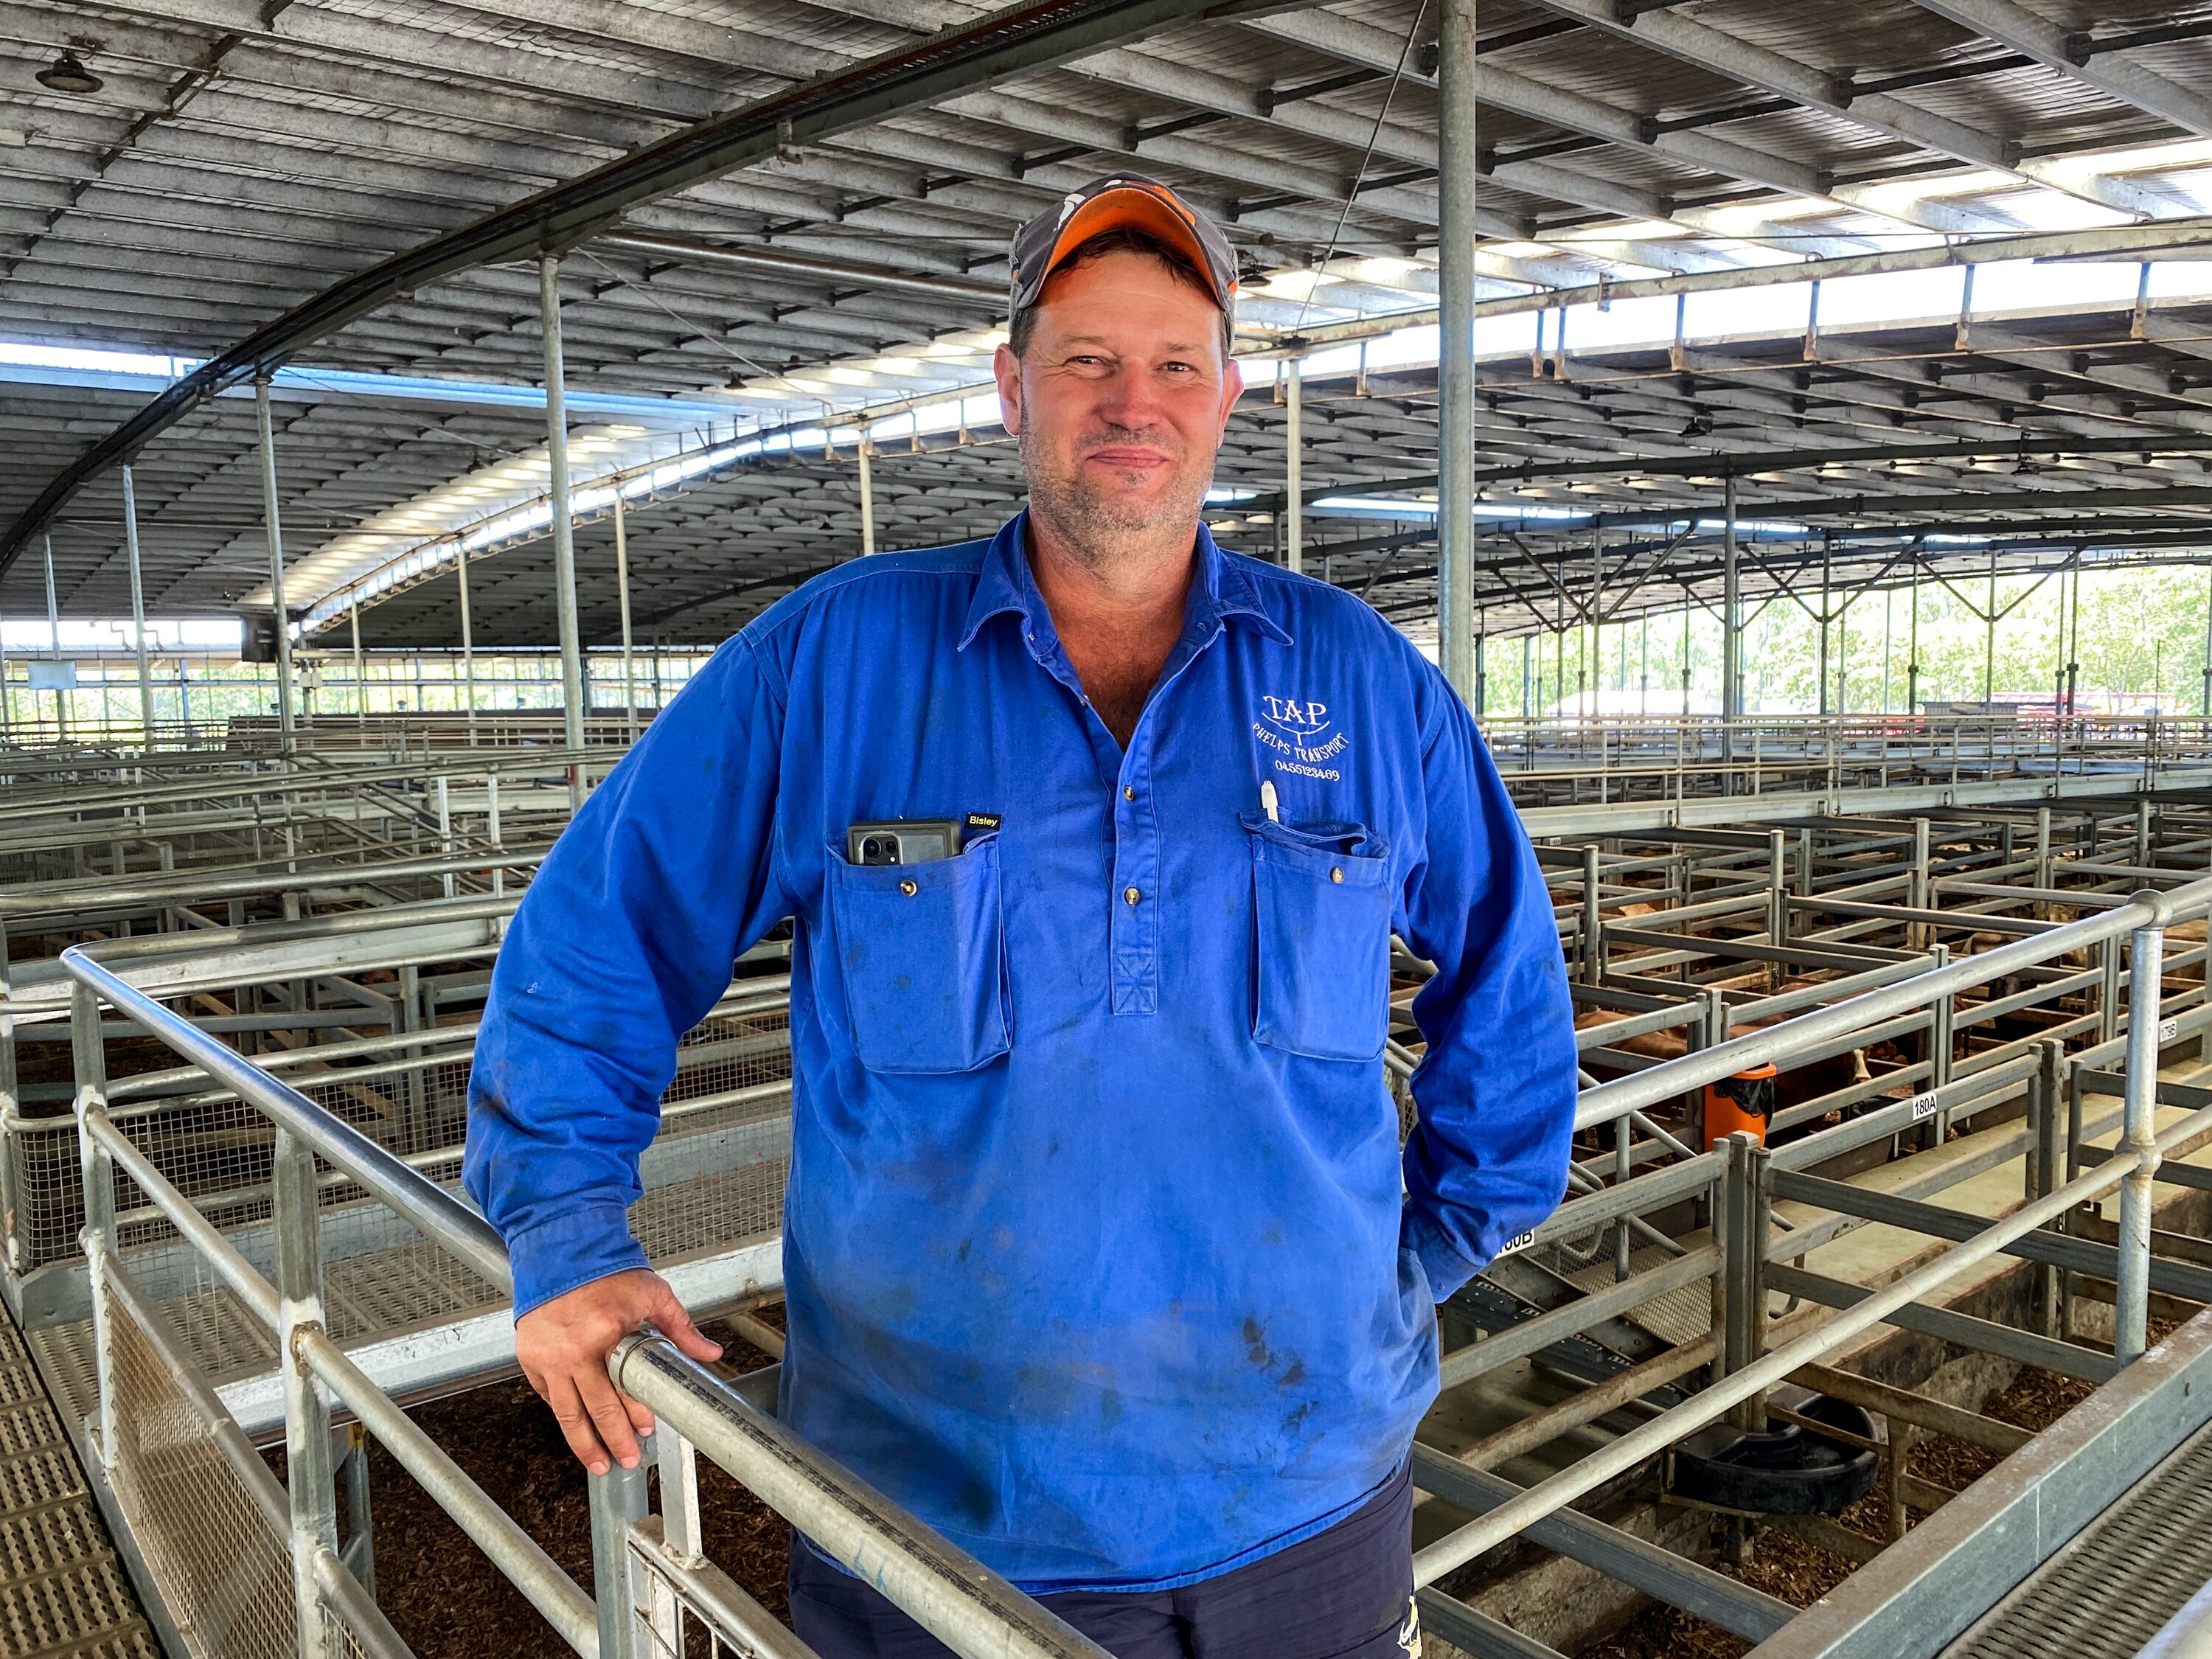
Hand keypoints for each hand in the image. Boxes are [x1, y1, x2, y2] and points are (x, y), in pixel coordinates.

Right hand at [514, 1268, 723, 1474]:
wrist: (561, 1251)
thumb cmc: (606, 1271)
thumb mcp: (652, 1294)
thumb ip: (681, 1328)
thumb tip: (710, 1353)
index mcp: (606, 1333)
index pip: (623, 1387)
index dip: (636, 1413)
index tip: (648, 1429)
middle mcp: (573, 1349)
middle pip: (595, 1409)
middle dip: (614, 1439)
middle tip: (627, 1459)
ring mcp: (547, 1356)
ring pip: (566, 1412)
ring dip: (583, 1442)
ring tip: (599, 1463)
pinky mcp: (530, 1357)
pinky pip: (548, 1396)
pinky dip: (563, 1414)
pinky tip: (576, 1430)